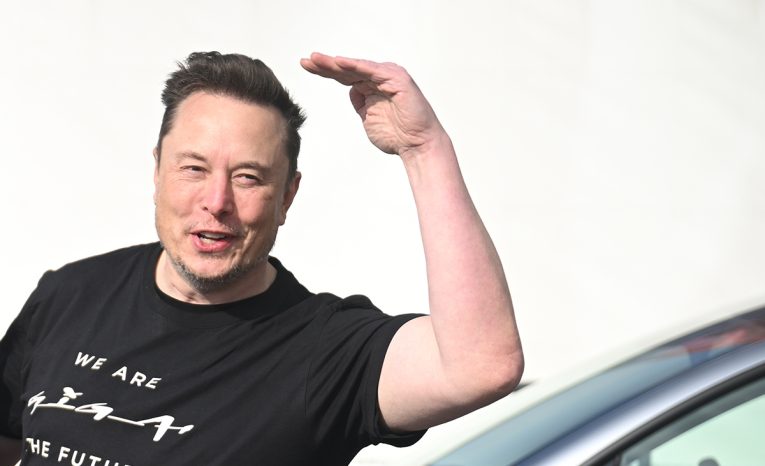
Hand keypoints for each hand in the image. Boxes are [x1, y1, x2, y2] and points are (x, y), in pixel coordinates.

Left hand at [300, 52, 444, 156]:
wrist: (417, 146)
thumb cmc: (397, 136)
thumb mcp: (368, 118)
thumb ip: (360, 103)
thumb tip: (352, 89)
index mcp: (372, 86)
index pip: (344, 76)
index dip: (325, 71)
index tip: (306, 66)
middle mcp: (380, 78)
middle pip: (348, 69)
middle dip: (326, 64)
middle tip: (307, 60)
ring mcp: (389, 77)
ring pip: (357, 67)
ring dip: (336, 63)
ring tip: (317, 59)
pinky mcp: (397, 80)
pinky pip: (373, 71)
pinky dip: (356, 66)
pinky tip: (340, 63)